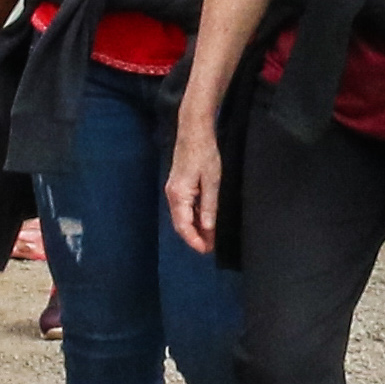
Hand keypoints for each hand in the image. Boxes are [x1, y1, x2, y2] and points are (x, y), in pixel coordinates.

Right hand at [164, 122, 223, 254]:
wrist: (194, 132)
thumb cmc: (204, 153)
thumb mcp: (212, 180)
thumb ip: (209, 205)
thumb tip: (208, 227)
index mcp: (179, 195)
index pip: (184, 226)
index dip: (194, 240)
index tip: (205, 251)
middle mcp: (172, 195)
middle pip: (181, 224)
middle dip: (194, 237)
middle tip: (210, 248)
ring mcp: (174, 190)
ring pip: (183, 216)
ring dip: (195, 228)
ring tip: (210, 238)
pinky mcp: (178, 186)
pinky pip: (184, 208)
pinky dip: (194, 217)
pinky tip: (205, 220)